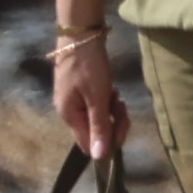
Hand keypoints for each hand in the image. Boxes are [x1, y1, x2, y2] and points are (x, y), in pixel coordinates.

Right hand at [49, 35, 127, 160]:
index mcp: (69, 116)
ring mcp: (74, 100)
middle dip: (113, 122)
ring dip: (112, 109)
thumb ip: (99, 126)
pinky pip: (97, 104)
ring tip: (115, 94)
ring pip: (98, 116)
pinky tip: (111, 89)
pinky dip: (107, 99)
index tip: (123, 128)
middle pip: (95, 130)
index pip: (89, 145)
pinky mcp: (81, 89)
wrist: (81, 35)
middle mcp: (69, 112)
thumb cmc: (89, 66)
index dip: (108, 142)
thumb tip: (99, 158)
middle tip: (121, 105)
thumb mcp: (98, 97)